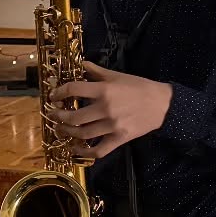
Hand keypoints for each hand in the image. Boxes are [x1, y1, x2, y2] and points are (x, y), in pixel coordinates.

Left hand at [47, 60, 172, 159]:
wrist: (162, 104)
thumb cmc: (139, 87)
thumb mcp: (117, 75)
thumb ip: (97, 71)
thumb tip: (81, 64)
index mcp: (104, 90)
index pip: (74, 89)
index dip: (59, 92)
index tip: (54, 96)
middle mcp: (105, 109)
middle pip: (74, 116)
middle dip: (59, 116)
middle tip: (54, 114)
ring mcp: (112, 126)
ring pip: (82, 134)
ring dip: (68, 133)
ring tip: (61, 129)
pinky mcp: (119, 139)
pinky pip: (98, 150)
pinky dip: (85, 152)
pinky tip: (76, 149)